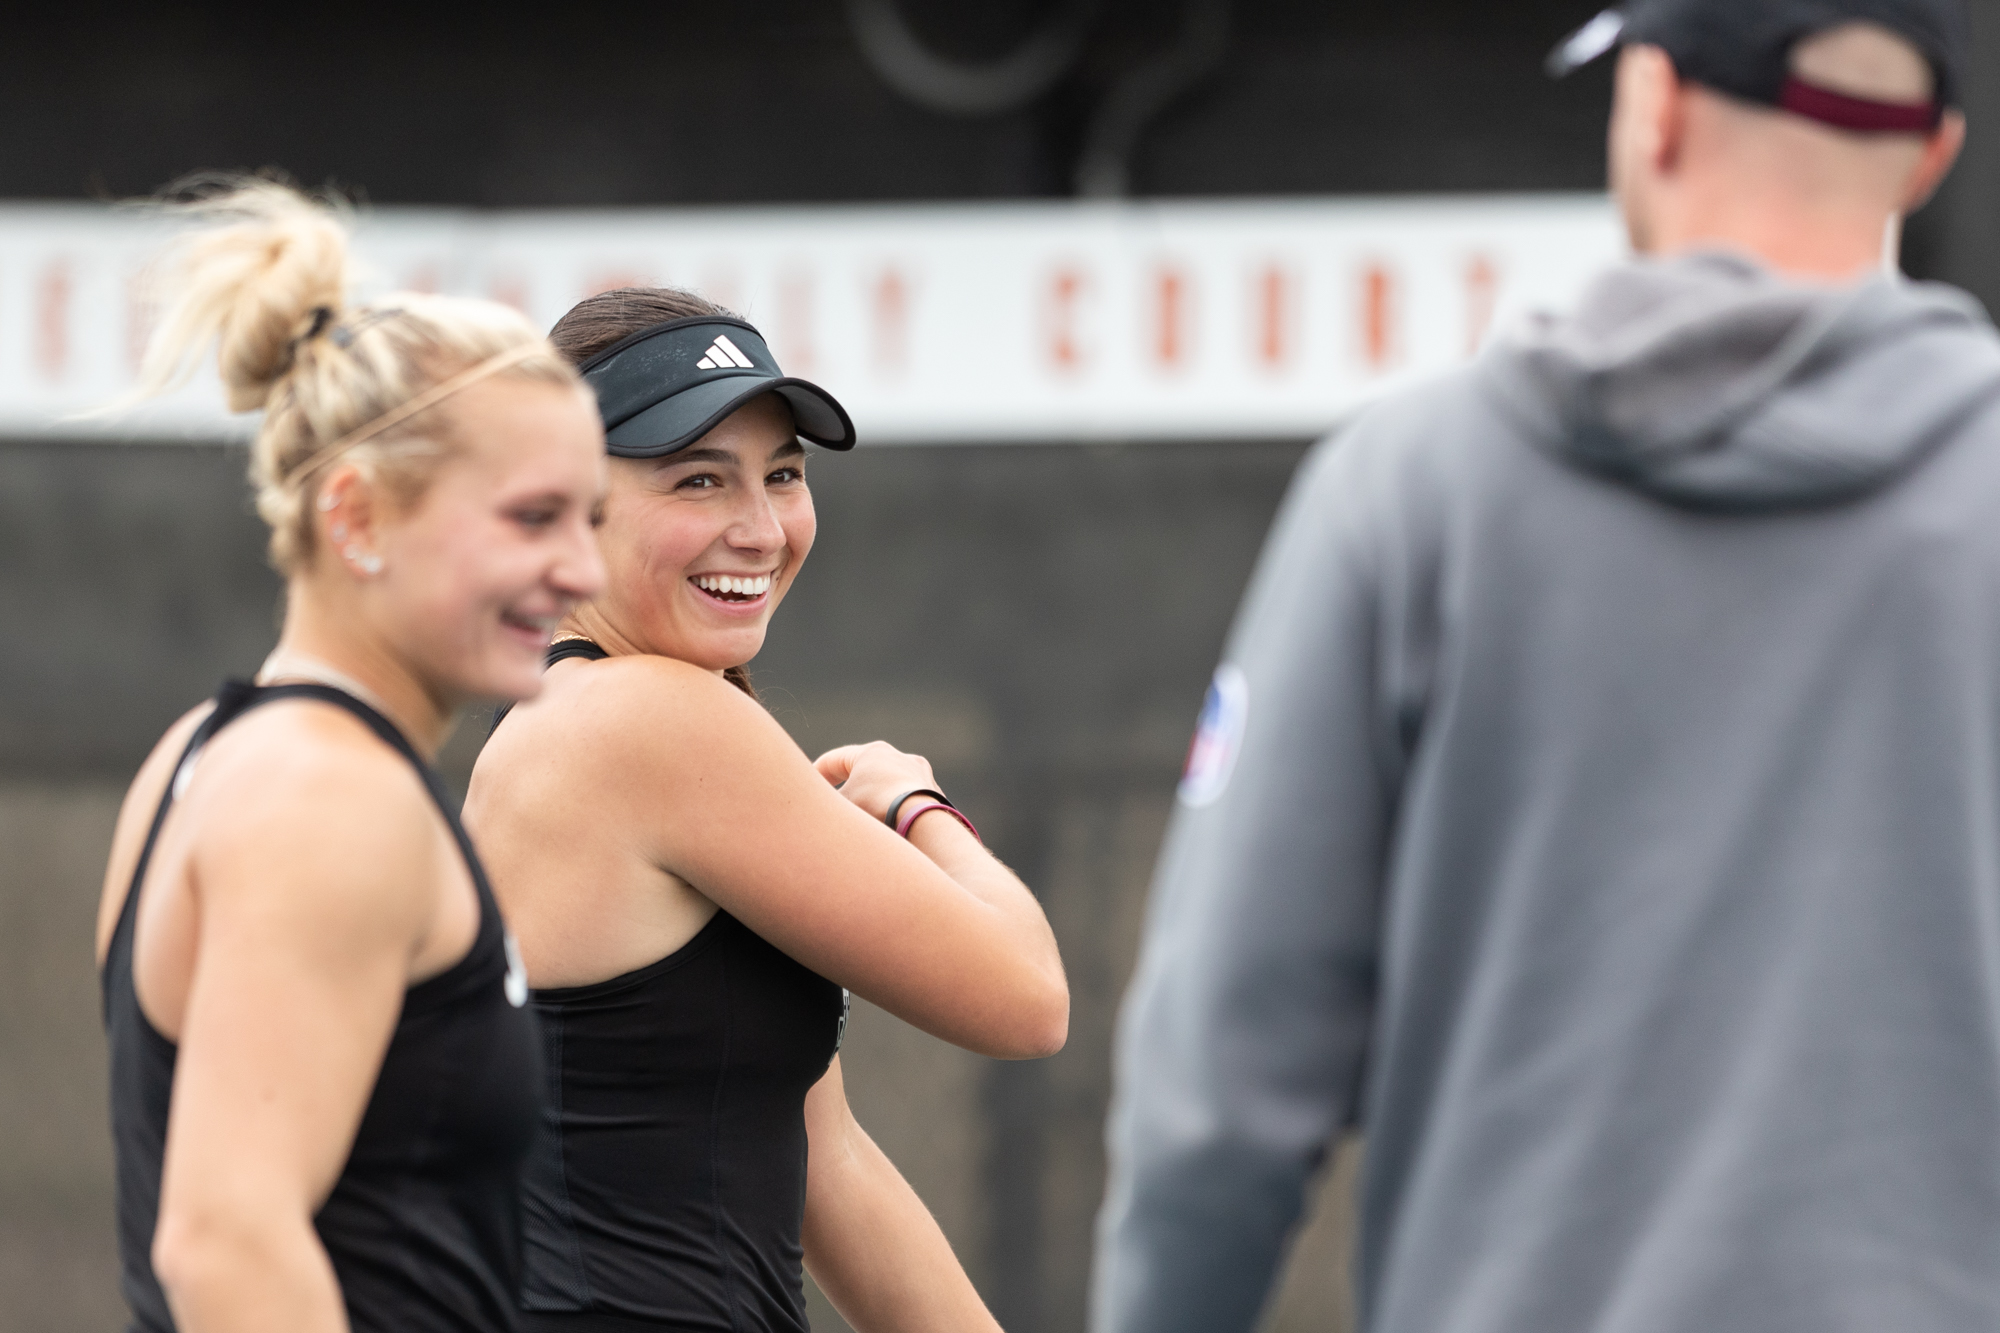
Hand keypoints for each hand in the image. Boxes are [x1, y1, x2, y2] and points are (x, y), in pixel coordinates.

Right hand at [814, 741, 941, 823]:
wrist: (923, 822)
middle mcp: (899, 757)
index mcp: (872, 752)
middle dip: (847, 786)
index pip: (835, 759)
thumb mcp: (838, 805)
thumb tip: (816, 814)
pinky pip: (908, 803)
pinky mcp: (936, 796)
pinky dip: (896, 812)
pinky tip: (891, 829)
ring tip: (865, 820)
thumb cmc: (875, 808)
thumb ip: (823, 805)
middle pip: (865, 771)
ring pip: (889, 787)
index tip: (807, 788)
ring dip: (874, 800)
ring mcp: (921, 776)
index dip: (816, 775)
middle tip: (834, 801)